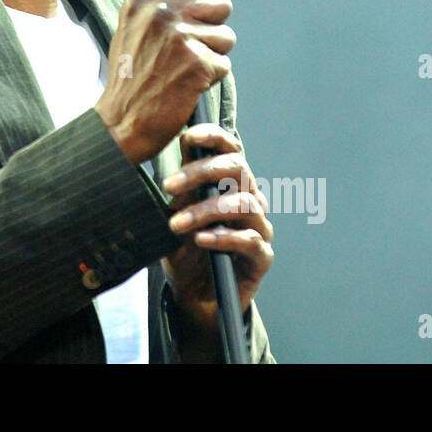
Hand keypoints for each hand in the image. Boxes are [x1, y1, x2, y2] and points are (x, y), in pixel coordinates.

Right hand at [95, 0, 234, 164]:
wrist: (122, 122)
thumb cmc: (129, 72)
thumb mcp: (130, 19)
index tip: (191, 8)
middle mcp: (163, 13)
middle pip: (220, 2)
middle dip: (211, 26)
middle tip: (187, 46)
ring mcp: (181, 38)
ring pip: (226, 35)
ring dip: (212, 54)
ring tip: (184, 67)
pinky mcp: (198, 64)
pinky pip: (224, 63)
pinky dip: (210, 77)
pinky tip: (186, 84)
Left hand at [160, 123, 273, 335]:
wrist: (194, 295)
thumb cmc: (186, 250)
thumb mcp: (175, 214)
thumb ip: (179, 187)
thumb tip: (171, 149)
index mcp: (231, 184)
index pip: (230, 150)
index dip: (213, 137)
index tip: (189, 136)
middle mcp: (250, 200)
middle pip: (239, 170)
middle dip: (202, 172)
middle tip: (170, 186)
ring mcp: (259, 227)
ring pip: (243, 205)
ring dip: (205, 211)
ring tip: (177, 224)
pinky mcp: (262, 256)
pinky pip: (249, 240)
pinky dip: (222, 237)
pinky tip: (201, 239)